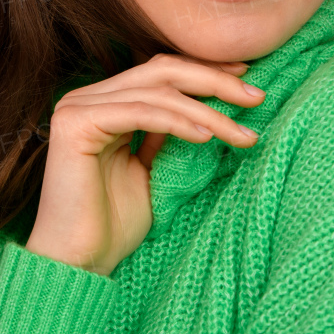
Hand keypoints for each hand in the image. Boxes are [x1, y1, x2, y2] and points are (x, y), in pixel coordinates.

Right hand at [23, 53, 264, 275]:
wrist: (78, 262)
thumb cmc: (112, 225)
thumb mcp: (150, 172)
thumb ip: (167, 137)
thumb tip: (207, 112)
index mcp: (103, 103)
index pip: (160, 72)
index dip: (204, 72)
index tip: (246, 80)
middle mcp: (87, 97)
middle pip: (162, 71)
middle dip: (214, 81)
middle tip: (257, 97)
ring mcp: (78, 107)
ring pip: (158, 92)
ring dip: (207, 109)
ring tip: (242, 133)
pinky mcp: (76, 123)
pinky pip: (141, 112)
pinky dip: (178, 121)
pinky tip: (208, 136)